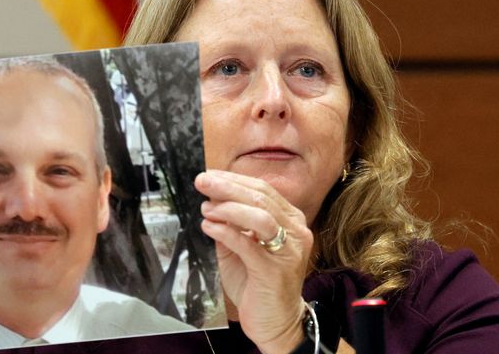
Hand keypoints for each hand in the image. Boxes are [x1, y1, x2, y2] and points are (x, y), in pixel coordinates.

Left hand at [196, 170, 312, 352]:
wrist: (275, 322)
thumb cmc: (258, 283)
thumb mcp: (241, 247)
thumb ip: (230, 224)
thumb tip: (210, 200)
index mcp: (290, 220)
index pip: (262, 190)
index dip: (234, 180)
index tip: (210, 176)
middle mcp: (295, 231)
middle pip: (260, 198)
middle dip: (227, 187)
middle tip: (202, 182)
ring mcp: (288, 251)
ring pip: (259, 216)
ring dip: (228, 208)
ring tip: (206, 209)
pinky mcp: (275, 271)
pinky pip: (249, 244)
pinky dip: (226, 232)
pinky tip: (209, 227)